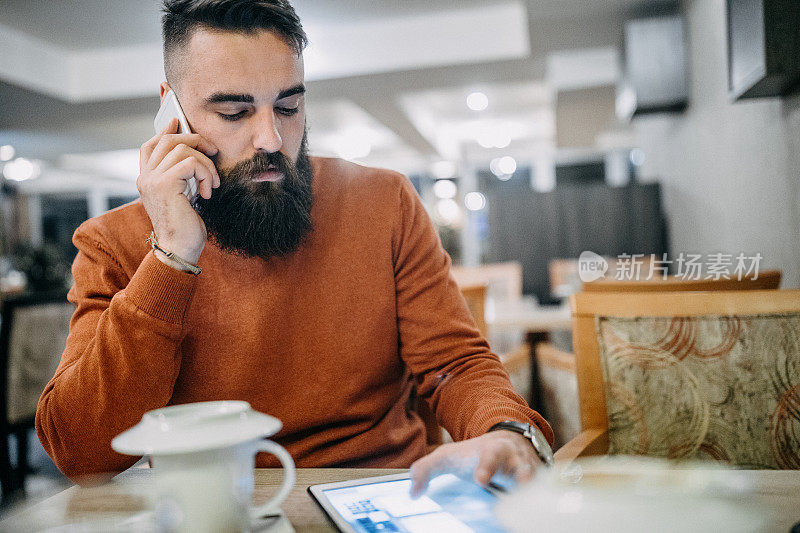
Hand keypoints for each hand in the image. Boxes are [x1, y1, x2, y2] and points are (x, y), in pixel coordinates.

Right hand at [137, 118, 219, 265]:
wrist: (180, 249)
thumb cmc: (185, 226)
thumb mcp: (183, 195)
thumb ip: (181, 175)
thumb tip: (193, 152)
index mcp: (146, 179)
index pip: (150, 145)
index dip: (165, 131)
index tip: (179, 122)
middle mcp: (145, 177)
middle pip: (167, 140)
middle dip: (195, 140)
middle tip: (213, 151)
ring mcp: (151, 179)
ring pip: (182, 149)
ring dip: (206, 164)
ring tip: (211, 183)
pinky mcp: (164, 184)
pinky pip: (190, 162)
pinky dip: (205, 173)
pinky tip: (208, 191)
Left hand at [409, 430, 540, 497]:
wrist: (506, 441)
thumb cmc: (473, 453)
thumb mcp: (448, 457)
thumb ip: (426, 470)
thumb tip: (412, 492)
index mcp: (492, 451)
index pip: (490, 456)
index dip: (486, 467)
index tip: (480, 479)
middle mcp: (516, 458)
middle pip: (522, 466)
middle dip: (522, 475)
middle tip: (521, 486)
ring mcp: (532, 470)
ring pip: (539, 479)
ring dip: (538, 491)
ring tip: (536, 504)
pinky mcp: (541, 482)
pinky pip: (548, 491)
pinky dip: (548, 500)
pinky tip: (546, 514)